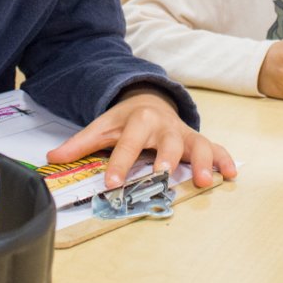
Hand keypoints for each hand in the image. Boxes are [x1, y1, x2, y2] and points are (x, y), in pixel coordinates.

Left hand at [46, 87, 236, 189]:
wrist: (149, 99)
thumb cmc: (125, 119)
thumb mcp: (101, 127)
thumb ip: (79, 144)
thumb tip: (52, 157)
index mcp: (138, 121)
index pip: (127, 144)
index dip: (120, 163)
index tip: (113, 183)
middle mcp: (163, 126)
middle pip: (166, 142)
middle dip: (165, 158)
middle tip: (162, 174)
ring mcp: (183, 134)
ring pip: (195, 144)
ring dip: (200, 161)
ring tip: (202, 180)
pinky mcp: (197, 140)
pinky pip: (214, 148)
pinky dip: (224, 159)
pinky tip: (230, 174)